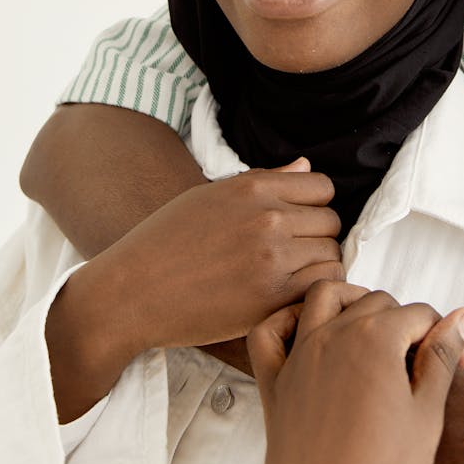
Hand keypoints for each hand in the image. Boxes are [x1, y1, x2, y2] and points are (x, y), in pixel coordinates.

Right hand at [105, 156, 343, 350]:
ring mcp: (272, 259)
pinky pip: (321, 287)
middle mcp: (268, 218)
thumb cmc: (167, 241)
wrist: (132, 292)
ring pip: (331, 255)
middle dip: (316, 237)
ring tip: (288, 277)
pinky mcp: (271, 298)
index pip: (322, 187)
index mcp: (254, 188)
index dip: (313, 206)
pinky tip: (288, 297)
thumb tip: (307, 165)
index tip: (297, 223)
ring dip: (316, 267)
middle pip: (330, 221)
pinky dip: (312, 293)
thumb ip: (264, 180)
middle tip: (290, 256)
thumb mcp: (212, 196)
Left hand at [247, 279, 463, 463]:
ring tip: (371, 330)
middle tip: (422, 359)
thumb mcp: (426, 414)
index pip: (419, 314)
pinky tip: (308, 332)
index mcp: (374, 339)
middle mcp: (333, 336)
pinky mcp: (274, 383)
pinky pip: (268, 334)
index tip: (463, 364)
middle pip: (376, 302)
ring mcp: (299, 356)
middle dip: (404, 322)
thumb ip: (442, 356)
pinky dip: (286, 322)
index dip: (446, 336)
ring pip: (323, 297)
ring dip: (349, 301)